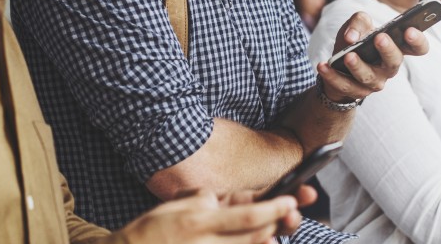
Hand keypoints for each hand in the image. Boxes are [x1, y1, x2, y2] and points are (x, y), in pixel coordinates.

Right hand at [117, 188, 307, 243]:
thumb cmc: (149, 230)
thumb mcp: (175, 205)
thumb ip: (202, 201)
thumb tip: (222, 201)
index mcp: (199, 222)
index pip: (248, 217)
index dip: (274, 209)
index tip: (290, 201)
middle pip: (255, 237)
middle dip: (276, 224)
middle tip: (290, 214)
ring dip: (264, 240)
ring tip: (271, 230)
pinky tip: (257, 241)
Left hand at [316, 11, 428, 102]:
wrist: (337, 65)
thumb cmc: (354, 41)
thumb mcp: (356, 25)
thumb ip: (358, 22)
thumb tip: (352, 37)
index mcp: (396, 48)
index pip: (417, 48)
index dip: (417, 40)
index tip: (409, 30)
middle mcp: (389, 67)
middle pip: (394, 61)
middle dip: (388, 50)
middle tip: (379, 38)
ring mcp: (374, 82)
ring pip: (368, 76)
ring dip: (358, 66)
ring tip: (348, 55)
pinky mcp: (355, 91)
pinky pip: (344, 85)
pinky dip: (332, 76)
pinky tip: (322, 65)